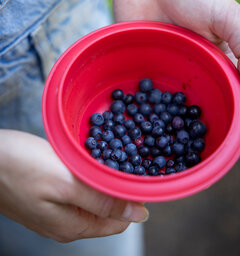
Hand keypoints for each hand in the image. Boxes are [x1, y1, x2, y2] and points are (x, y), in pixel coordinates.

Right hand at [0, 130, 147, 241]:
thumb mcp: (65, 183)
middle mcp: (67, 223)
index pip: (119, 220)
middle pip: (106, 209)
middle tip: (120, 156)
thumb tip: (138, 215)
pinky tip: (83, 159)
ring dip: (101, 179)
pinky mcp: (47, 195)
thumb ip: (101, 201)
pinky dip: (85, 175)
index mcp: (74, 226)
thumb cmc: (19, 167)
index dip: (131, 198)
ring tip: (102, 155)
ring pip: (92, 197)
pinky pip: (77, 188)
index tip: (136, 172)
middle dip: (116, 186)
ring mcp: (55, 210)